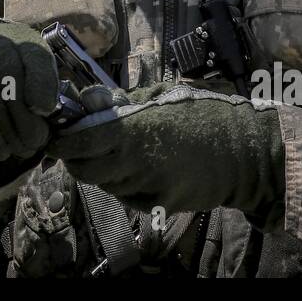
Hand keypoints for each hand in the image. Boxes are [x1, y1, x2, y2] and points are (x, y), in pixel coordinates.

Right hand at [0, 21, 58, 173]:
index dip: (42, 85)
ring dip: (12, 137)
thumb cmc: (7, 69)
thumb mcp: (30, 69)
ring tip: (22, 149)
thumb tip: (44, 117)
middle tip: (35, 142)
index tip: (46, 110)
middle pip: (14, 89)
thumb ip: (43, 87)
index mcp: (22, 41)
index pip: (36, 58)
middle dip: (29, 123)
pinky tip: (1, 151)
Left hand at [48, 89, 283, 215]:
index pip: (83, 141)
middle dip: (75, 159)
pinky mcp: (161, 205)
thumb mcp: (161, 95)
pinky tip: (132, 168)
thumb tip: (86, 100)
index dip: (64, 141)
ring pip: (105, 185)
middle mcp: (138, 163)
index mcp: (137, 129)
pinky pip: (127, 196)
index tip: (56, 135)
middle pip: (86, 170)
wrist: (245, 151)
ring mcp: (149, 188)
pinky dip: (121, 184)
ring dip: (98, 170)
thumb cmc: (203, 113)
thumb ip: (122, 102)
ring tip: (107, 152)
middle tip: (73, 145)